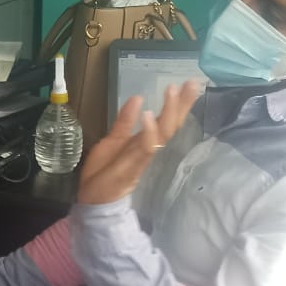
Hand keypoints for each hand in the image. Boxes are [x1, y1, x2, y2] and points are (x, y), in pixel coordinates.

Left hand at [78, 81, 202, 206]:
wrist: (92, 202)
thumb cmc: (103, 173)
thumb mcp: (112, 141)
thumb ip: (124, 122)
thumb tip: (139, 98)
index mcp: (144, 141)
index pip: (167, 120)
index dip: (178, 103)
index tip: (189, 83)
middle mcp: (148, 149)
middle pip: (171, 125)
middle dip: (182, 104)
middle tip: (192, 83)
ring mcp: (142, 159)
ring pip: (163, 134)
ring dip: (169, 112)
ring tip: (173, 90)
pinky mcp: (132, 168)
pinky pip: (145, 150)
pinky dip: (149, 133)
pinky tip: (150, 116)